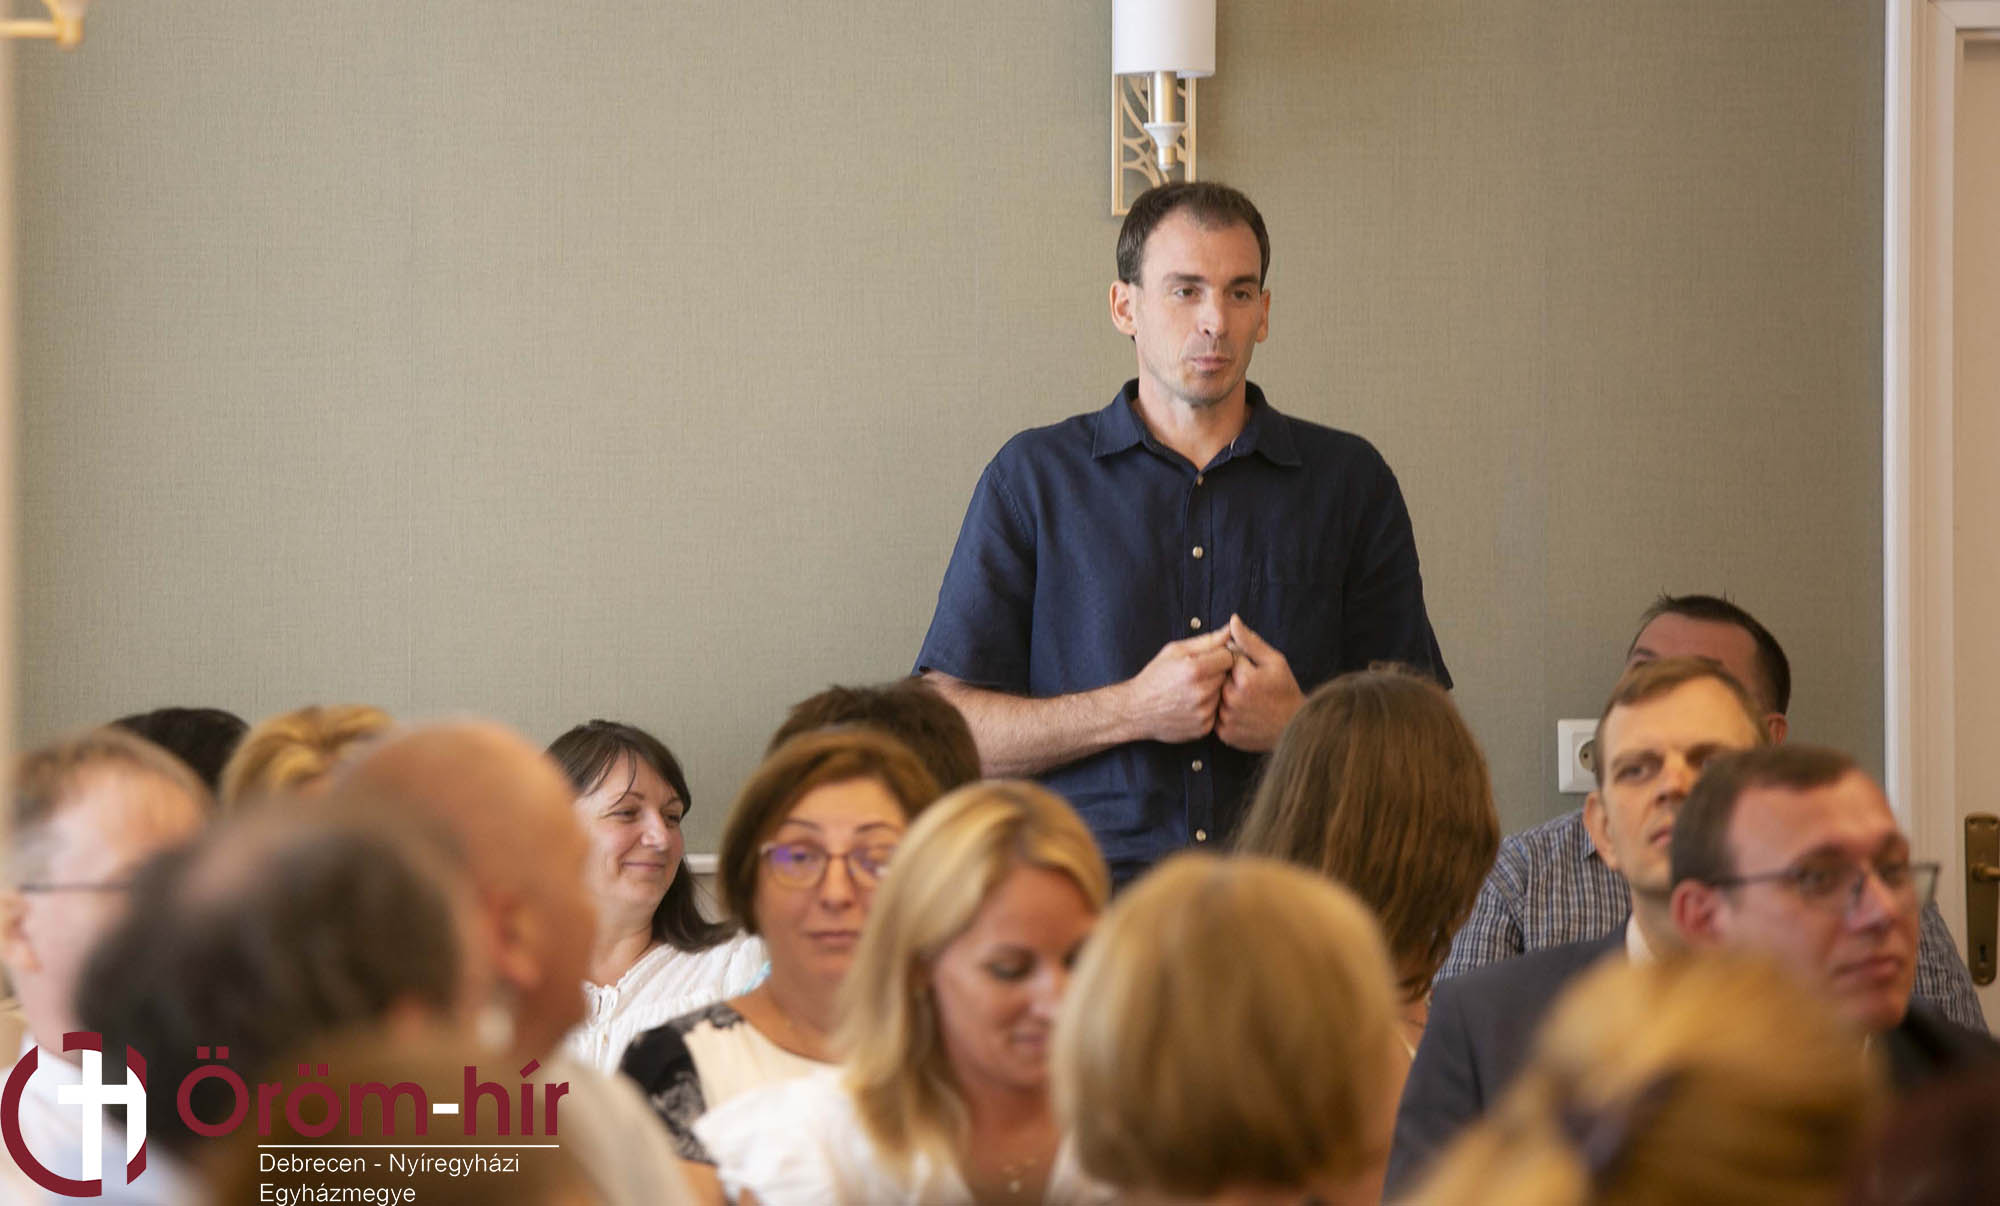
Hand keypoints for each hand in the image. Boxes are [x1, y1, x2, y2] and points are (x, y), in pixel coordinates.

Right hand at [1122, 629, 1234, 743]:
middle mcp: (1201, 692)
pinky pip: (1217, 713)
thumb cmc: (1155, 677)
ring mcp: (1203, 712)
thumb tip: (1231, 629)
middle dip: (1217, 674)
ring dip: (1214, 692)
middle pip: (1228, 676)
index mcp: (1194, 669)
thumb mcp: (1174, 651)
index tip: (1208, 660)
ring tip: (1193, 691)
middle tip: (1198, 676)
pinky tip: (1192, 705)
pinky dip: (1208, 708)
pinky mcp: (1203, 728)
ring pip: (1224, 695)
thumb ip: (1206, 641)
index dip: (1219, 656)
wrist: (1136, 710)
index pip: (1228, 657)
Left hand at [1216, 614, 1303, 751]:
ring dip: (1225, 695)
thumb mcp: (1274, 661)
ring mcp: (1227, 718)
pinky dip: (1224, 712)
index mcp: (1244, 678)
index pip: (1227, 658)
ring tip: (1248, 701)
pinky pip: (1215, 715)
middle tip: (1250, 688)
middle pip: (1219, 678)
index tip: (1253, 671)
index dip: (1240, 662)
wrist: (1294, 729)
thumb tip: (1232, 620)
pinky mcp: (1224, 733)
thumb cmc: (1286, 692)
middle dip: (1231, 678)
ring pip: (1215, 697)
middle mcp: (1232, 699)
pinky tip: (1242, 713)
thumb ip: (1250, 641)